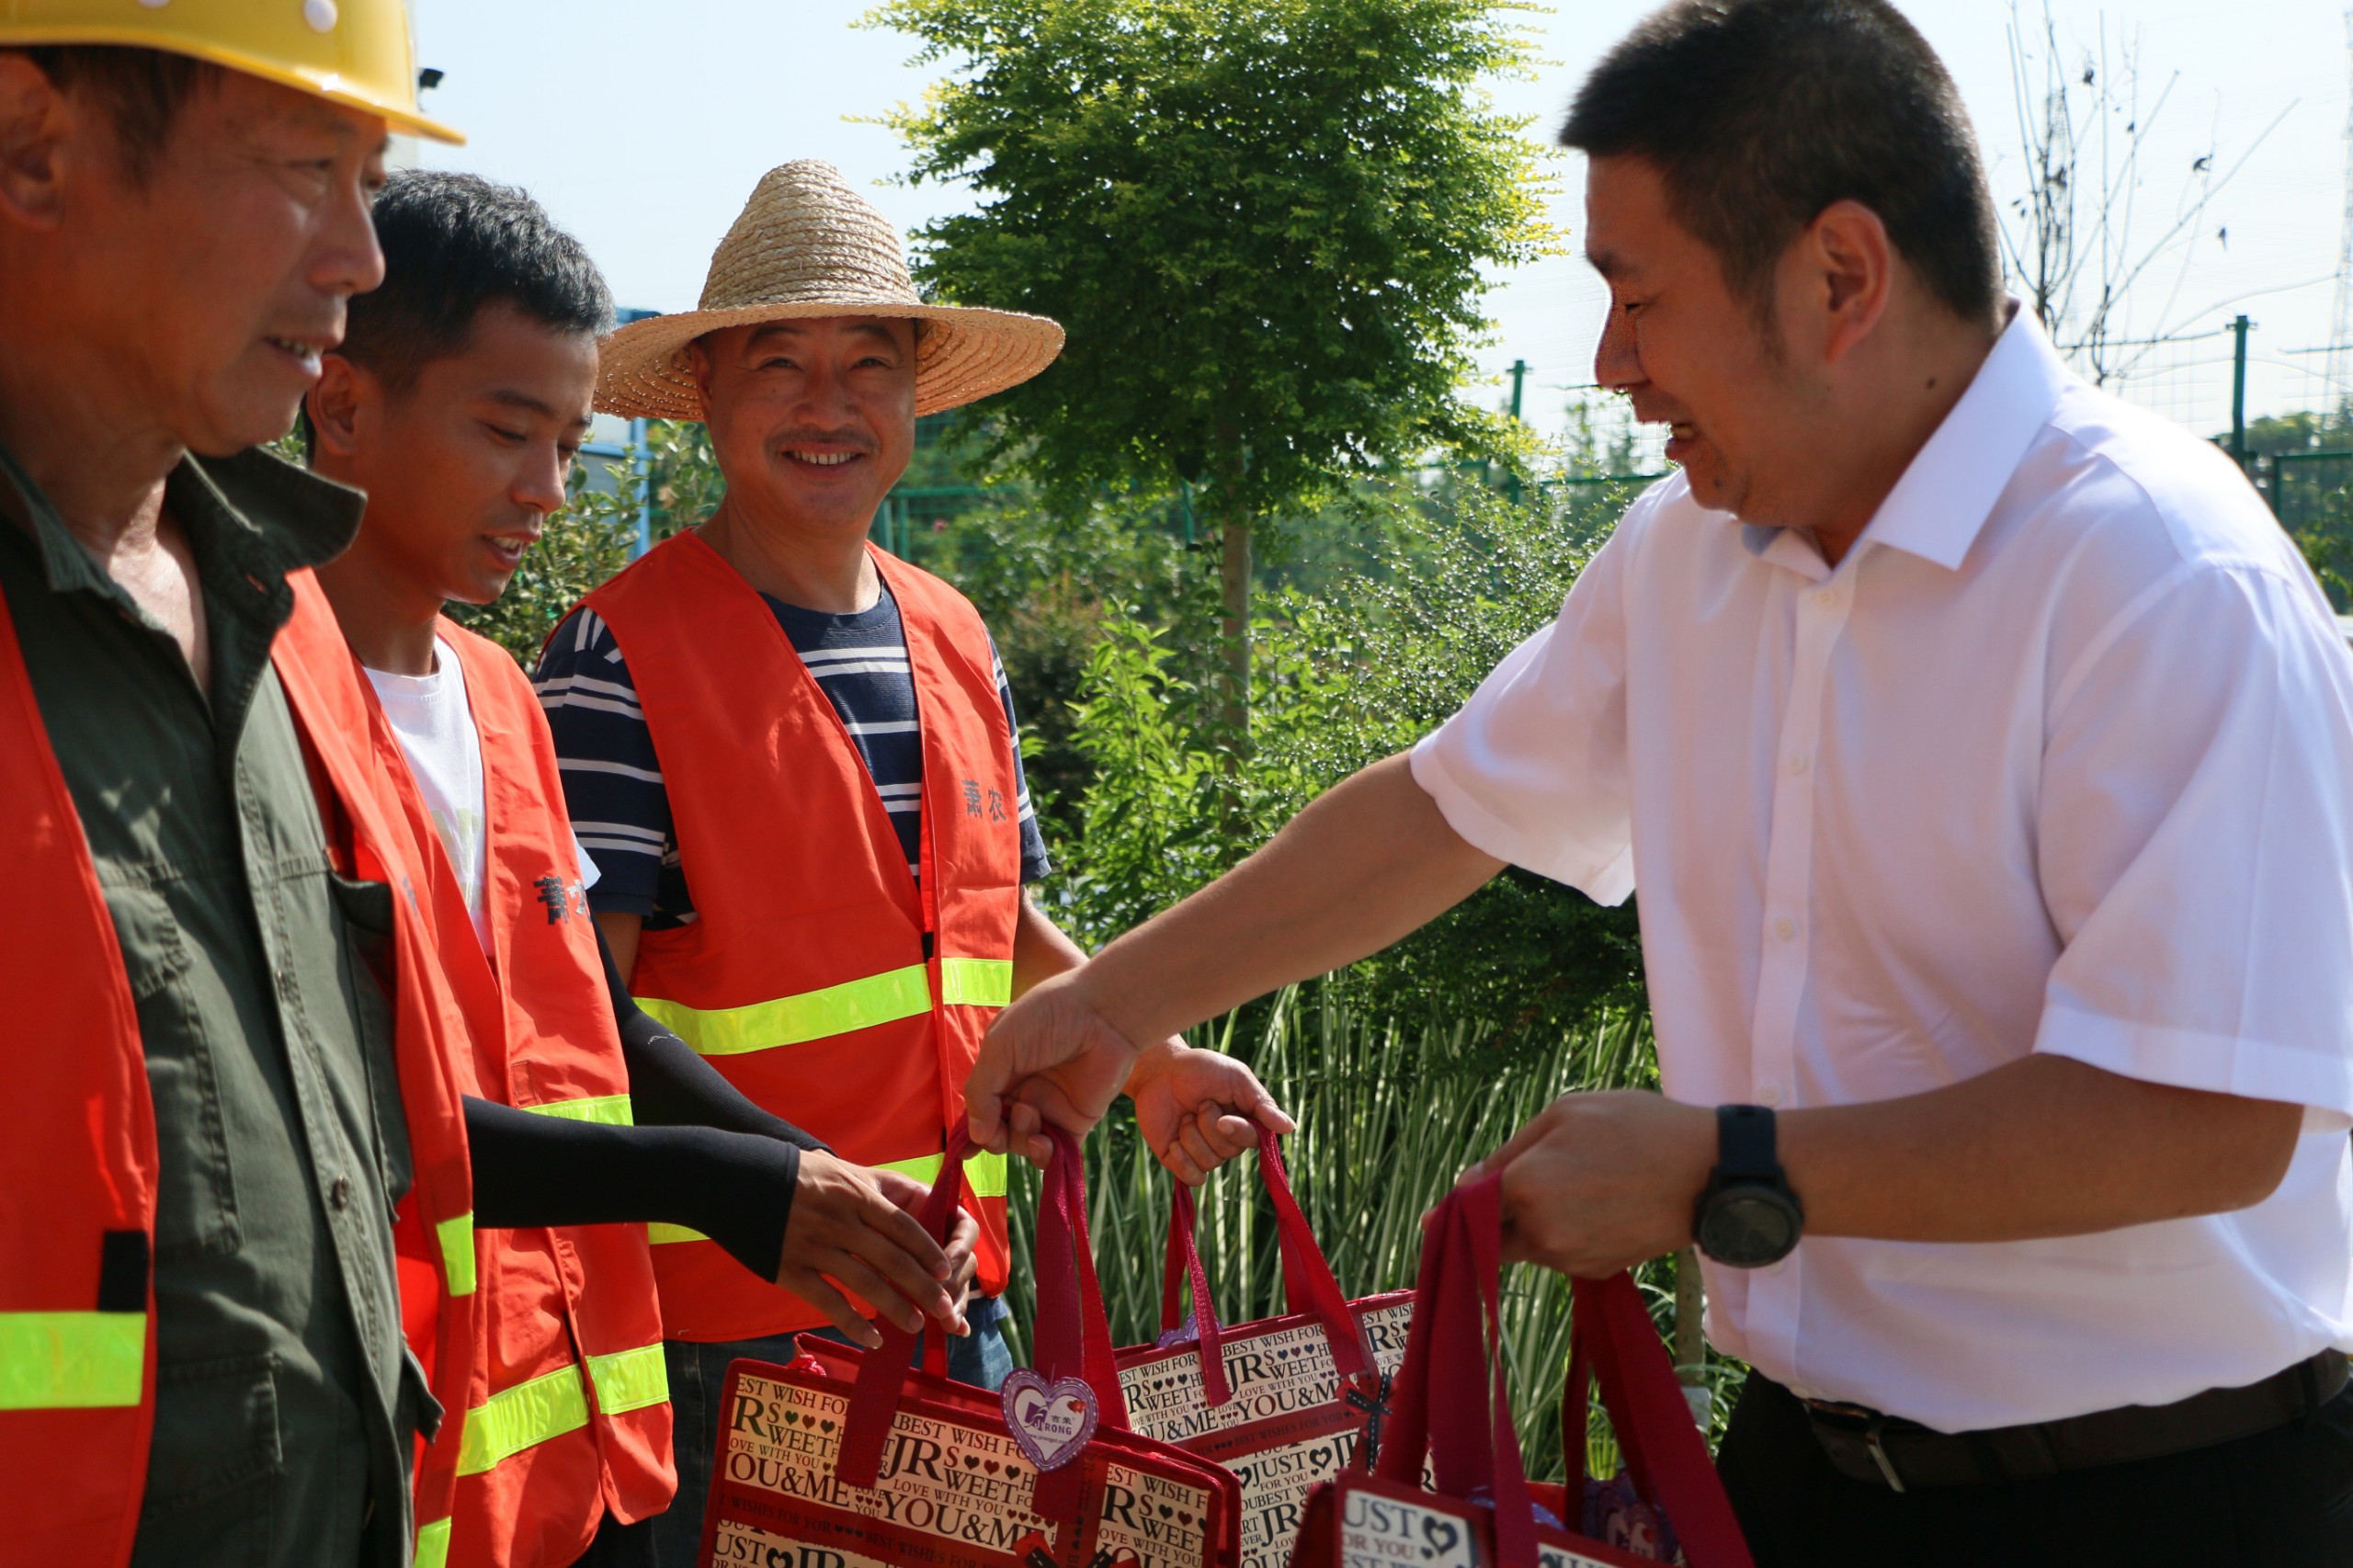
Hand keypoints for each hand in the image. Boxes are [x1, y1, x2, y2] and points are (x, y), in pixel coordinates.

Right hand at [775, 1151, 962, 1346]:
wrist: (736, 1180)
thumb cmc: (797, 1172)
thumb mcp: (841, 1168)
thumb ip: (878, 1186)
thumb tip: (918, 1197)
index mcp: (855, 1194)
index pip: (902, 1226)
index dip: (927, 1250)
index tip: (946, 1270)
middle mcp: (839, 1222)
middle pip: (891, 1259)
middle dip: (922, 1287)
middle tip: (945, 1309)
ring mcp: (814, 1248)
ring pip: (865, 1284)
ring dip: (894, 1308)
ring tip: (915, 1326)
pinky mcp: (790, 1271)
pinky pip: (828, 1302)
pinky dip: (853, 1323)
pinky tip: (872, 1338)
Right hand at [967, 969, 1145, 1164]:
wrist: (1103, 1013)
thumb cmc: (1047, 1017)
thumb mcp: (1001, 1045)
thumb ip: (981, 1089)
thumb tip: (975, 1135)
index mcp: (1002, 1071)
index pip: (980, 1108)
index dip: (971, 1129)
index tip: (963, 1149)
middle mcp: (1023, 1091)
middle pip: (998, 1131)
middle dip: (995, 1135)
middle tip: (1002, 1124)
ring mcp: (1050, 1107)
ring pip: (1022, 1143)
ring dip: (1018, 1138)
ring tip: (1029, 1113)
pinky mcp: (1076, 1121)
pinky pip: (1055, 1152)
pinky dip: (1044, 1156)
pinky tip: (1042, 1144)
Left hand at [1126, 1040, 1293, 1184]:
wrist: (1159, 1071)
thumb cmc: (1200, 1069)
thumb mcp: (1236, 1079)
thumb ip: (1261, 1103)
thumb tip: (1289, 1128)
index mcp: (1243, 1121)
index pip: (1253, 1140)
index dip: (1238, 1133)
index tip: (1223, 1119)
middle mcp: (1225, 1140)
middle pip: (1229, 1152)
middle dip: (1209, 1126)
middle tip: (1199, 1103)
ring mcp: (1202, 1151)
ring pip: (1209, 1163)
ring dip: (1192, 1137)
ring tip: (1184, 1115)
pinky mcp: (1179, 1161)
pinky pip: (1192, 1178)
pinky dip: (1183, 1162)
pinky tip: (1173, 1143)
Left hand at [1468, 1091, 1714, 1277]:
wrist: (1708, 1174)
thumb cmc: (1637, 1128)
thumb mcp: (1566, 1113)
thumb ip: (1509, 1151)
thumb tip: (1467, 1185)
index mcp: (1526, 1186)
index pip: (1468, 1203)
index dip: (1460, 1200)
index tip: (1441, 1211)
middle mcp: (1541, 1231)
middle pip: (1492, 1233)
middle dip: (1495, 1215)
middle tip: (1525, 1184)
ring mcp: (1569, 1258)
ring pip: (1525, 1245)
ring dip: (1531, 1223)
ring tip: (1577, 1184)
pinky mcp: (1594, 1271)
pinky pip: (1558, 1255)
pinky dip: (1562, 1235)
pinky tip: (1596, 1206)